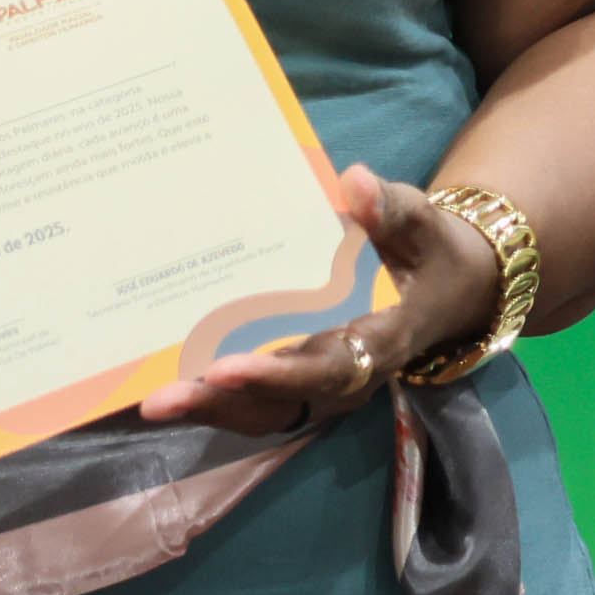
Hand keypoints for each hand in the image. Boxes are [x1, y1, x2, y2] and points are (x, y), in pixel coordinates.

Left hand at [146, 164, 500, 433]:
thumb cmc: (423, 249)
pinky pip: (255, 401)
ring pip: (263, 412)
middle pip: (282, 402)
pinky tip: (162, 388)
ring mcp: (321, 386)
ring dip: (209, 409)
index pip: (327, 367)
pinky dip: (213, 399)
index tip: (225, 368)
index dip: (277, 374)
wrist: (443, 285)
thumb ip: (390, 207)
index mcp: (378, 340)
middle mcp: (348, 375)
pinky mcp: (299, 383)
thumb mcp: (418, 222)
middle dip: (221, 401)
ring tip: (152, 403)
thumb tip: (354, 182)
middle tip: (162, 399)